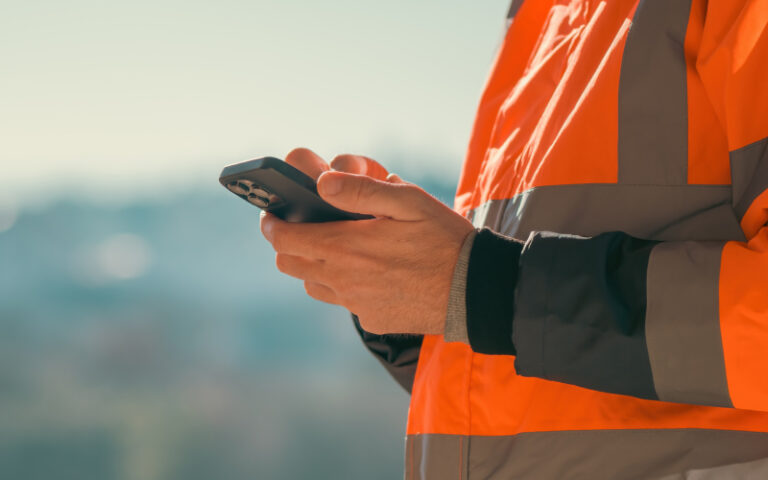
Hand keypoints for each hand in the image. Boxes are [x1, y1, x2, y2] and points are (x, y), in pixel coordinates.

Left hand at [260, 148, 473, 334]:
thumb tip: (323, 182)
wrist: (474, 290)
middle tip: (301, 228)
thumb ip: (362, 190)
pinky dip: (345, 285)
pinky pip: (344, 302)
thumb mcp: (409, 201)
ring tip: (337, 249)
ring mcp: (357, 305)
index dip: (272, 224)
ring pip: (313, 285)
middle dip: (287, 244)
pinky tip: (371, 273)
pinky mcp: (373, 319)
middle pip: (290, 264)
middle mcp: (344, 281)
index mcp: (347, 248)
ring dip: (314, 266)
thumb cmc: (444, 239)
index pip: (285, 239)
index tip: (271, 215)